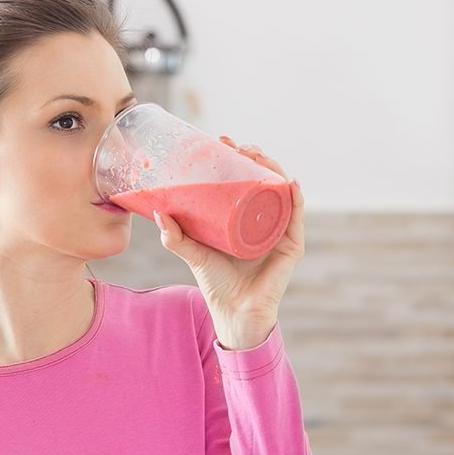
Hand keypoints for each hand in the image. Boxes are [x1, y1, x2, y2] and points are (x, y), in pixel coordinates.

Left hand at [153, 136, 304, 349]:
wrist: (233, 312)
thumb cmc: (216, 283)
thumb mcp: (194, 254)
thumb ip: (175, 237)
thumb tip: (158, 213)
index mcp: (244, 216)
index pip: (243, 179)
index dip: (236, 158)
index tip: (221, 141)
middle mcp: (264, 219)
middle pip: (264, 179)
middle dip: (254, 157)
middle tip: (237, 146)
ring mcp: (279, 230)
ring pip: (281, 190)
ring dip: (274, 168)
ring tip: (258, 155)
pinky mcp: (290, 246)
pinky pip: (296, 217)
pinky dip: (295, 199)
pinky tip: (290, 183)